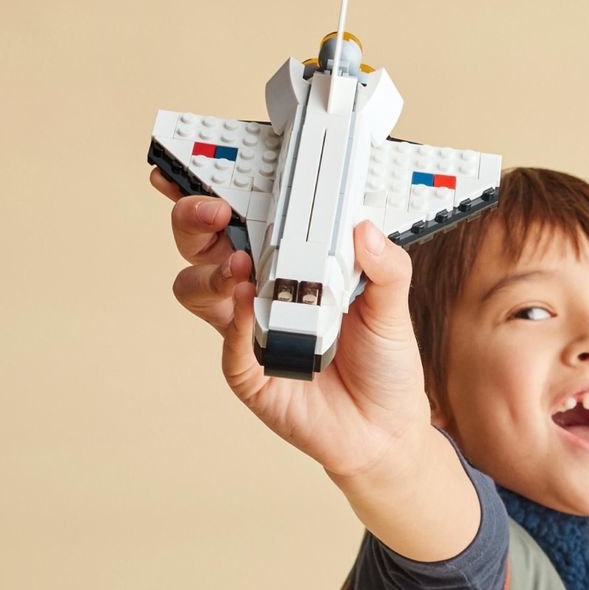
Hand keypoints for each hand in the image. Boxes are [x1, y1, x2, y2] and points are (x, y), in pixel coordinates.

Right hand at [150, 168, 431, 480]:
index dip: (218, 187)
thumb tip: (364, 226)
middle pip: (202, 243)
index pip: (244, 215)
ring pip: (196, 288)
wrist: (385, 429)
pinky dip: (233, 320)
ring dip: (211, 270)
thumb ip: (384, 265)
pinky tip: (247, 304)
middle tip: (211, 208)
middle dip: (195, 217)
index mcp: (290, 260)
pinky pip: (227, 342)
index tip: (202, 160)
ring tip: (241, 266)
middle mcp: (259, 289)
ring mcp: (246, 329)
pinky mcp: (248, 371)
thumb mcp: (393, 304)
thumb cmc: (382, 361)